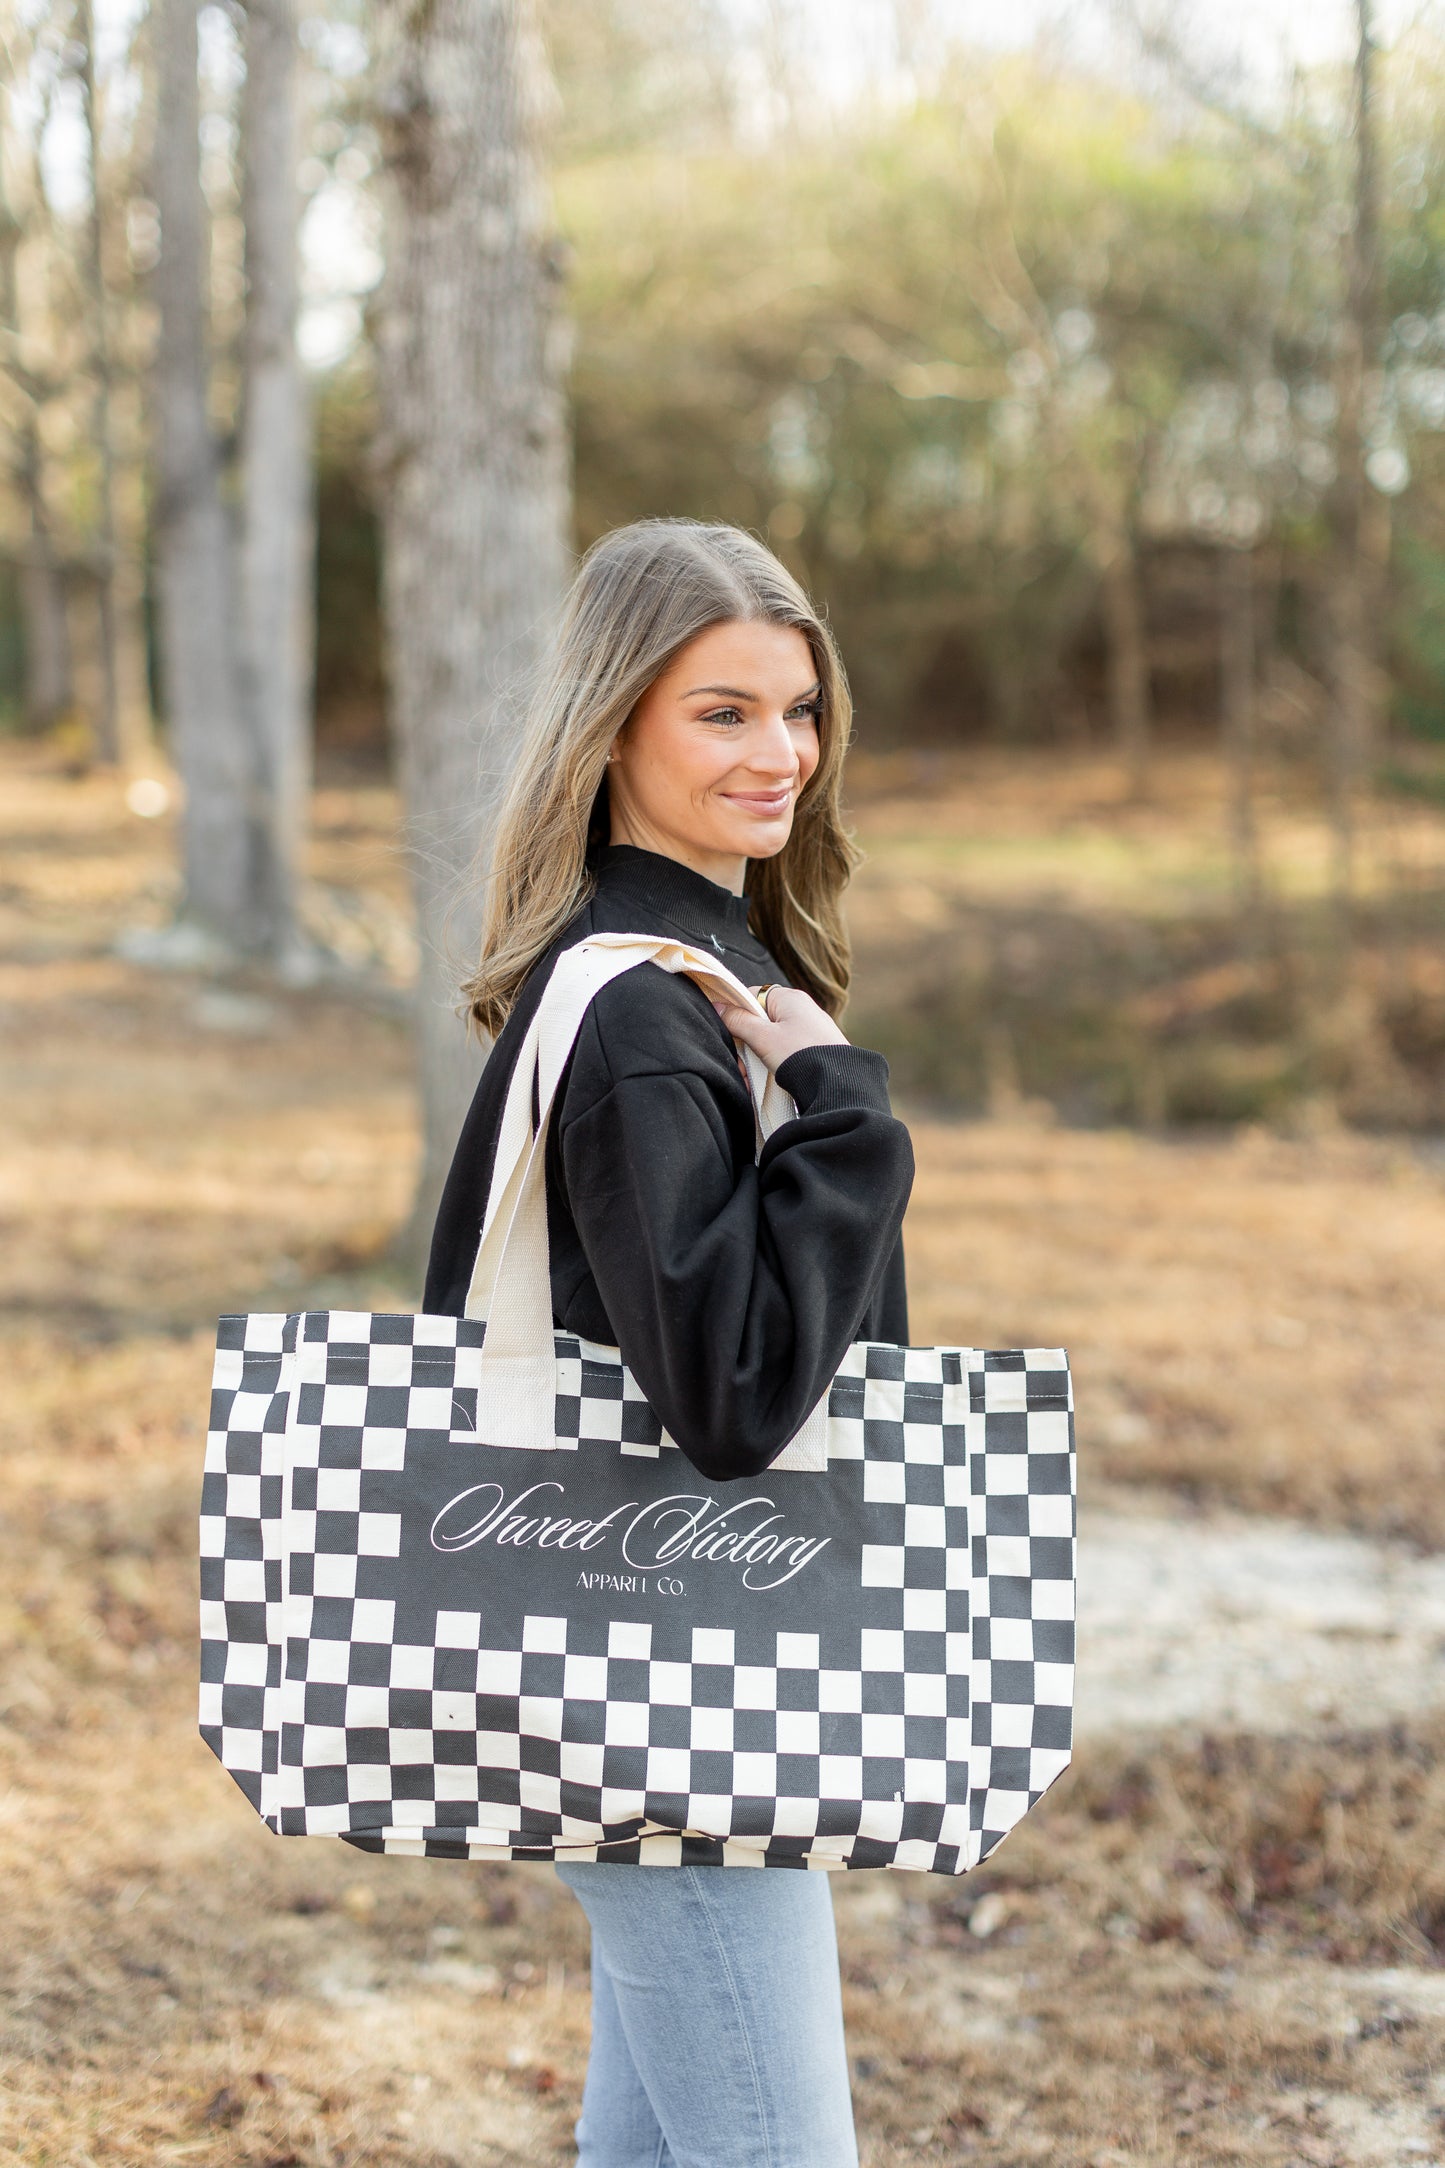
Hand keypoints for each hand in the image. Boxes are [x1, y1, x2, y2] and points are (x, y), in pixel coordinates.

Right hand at [710, 982, 847, 1074]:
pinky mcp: (815, 1047)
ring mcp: (810, 1028)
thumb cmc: (802, 1056)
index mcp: (789, 998)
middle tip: (741, 1066)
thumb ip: (738, 1021)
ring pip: (771, 1039)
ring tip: (752, 1079)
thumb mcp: (763, 1038)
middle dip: (746, 1044)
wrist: (837, 1084)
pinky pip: (785, 1051)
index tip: (728, 1033)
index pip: (751, 995)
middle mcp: (801, 1008)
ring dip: (757, 1058)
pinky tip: (767, 1082)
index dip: (736, 1013)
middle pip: (760, 1019)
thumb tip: (719, 1007)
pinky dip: (773, 1064)